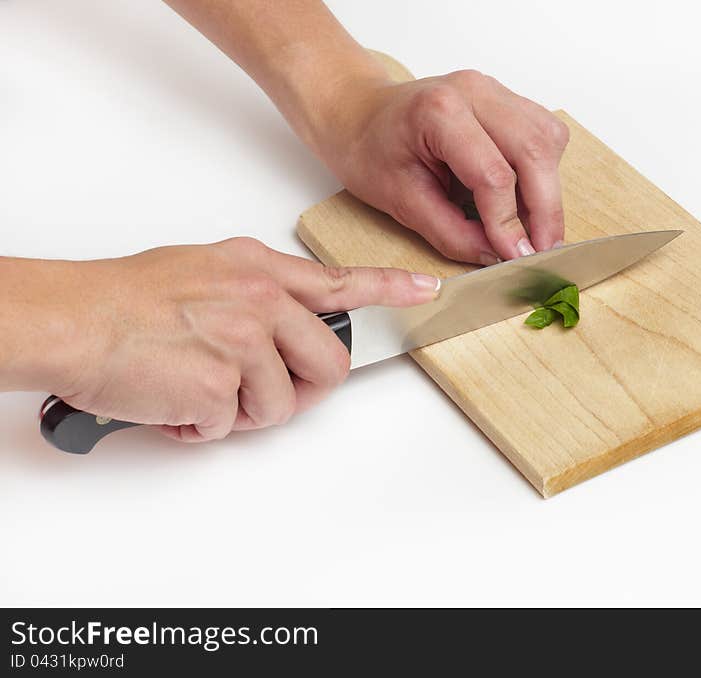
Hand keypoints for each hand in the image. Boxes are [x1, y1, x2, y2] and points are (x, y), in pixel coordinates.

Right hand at [48, 238, 438, 441]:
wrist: (73, 319)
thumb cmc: (126, 298)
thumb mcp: (205, 272)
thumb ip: (255, 296)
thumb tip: (282, 329)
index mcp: (259, 270)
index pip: (340, 281)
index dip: (390, 289)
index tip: (427, 291)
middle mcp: (261, 300)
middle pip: (329, 365)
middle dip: (302, 391)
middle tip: (259, 393)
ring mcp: (244, 340)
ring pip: (280, 406)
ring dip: (240, 412)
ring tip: (196, 390)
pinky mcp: (221, 383)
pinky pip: (230, 426)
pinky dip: (201, 426)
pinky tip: (173, 401)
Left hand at [311, 69, 570, 264]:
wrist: (359, 114)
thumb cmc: (369, 150)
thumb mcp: (401, 202)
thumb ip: (451, 233)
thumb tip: (496, 256)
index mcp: (439, 112)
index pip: (494, 174)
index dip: (509, 223)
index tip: (516, 256)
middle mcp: (474, 92)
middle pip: (534, 150)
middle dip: (545, 209)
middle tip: (543, 250)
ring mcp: (493, 91)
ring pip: (548, 139)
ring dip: (549, 189)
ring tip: (534, 228)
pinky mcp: (505, 100)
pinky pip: (543, 133)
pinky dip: (544, 170)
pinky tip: (526, 197)